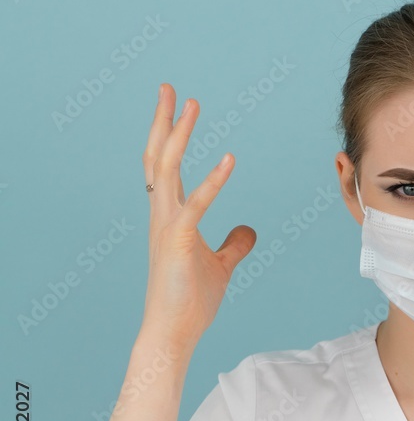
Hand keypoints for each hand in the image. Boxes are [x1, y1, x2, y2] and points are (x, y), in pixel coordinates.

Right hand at [139, 84, 256, 352]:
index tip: (177, 107)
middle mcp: (161, 214)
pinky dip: (212, 181)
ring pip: (166, 169)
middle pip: (157, 157)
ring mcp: (166, 226)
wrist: (173, 333)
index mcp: (169, 216)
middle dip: (164, 121)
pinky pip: (196, 204)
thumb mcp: (221, 265)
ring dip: (179, 135)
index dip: (170, 135)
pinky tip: (229, 159)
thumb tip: (249, 229)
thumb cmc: (191, 301)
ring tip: (191, 103)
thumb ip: (234, 244)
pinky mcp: (177, 241)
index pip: (164, 166)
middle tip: (169, 87)